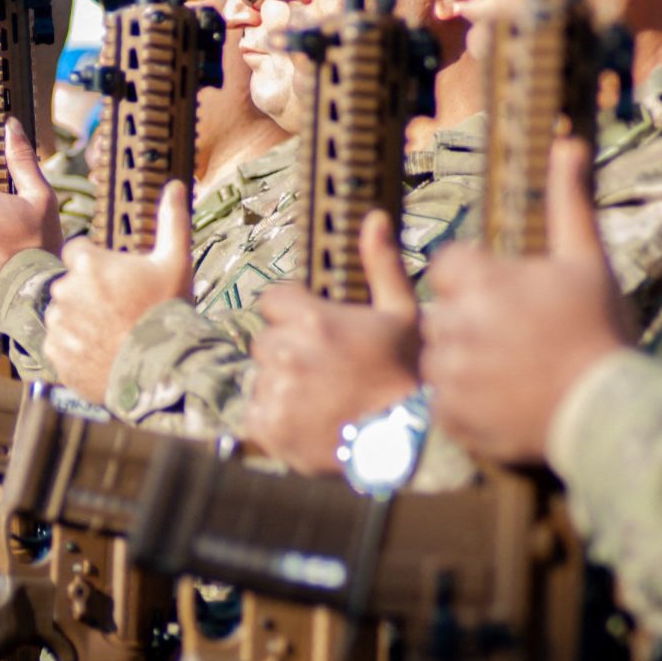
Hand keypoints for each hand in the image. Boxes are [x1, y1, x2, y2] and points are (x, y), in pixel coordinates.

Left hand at [42, 181, 192, 403]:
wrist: (163, 369)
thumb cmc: (169, 311)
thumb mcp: (176, 260)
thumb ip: (171, 219)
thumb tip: (175, 185)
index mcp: (89, 264)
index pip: (76, 251)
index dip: (95, 262)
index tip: (113, 276)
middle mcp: (66, 291)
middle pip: (68, 283)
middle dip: (86, 291)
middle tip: (116, 307)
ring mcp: (59, 324)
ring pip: (61, 313)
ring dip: (78, 318)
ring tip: (110, 331)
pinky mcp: (56, 354)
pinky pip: (57, 343)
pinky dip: (73, 347)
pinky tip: (99, 350)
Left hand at [241, 214, 422, 471]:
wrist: (405, 442)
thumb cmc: (406, 373)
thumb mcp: (403, 314)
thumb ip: (381, 264)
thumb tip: (374, 218)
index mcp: (313, 320)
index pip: (272, 301)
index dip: (292, 314)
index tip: (317, 331)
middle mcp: (288, 353)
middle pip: (266, 340)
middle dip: (287, 351)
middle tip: (324, 370)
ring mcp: (275, 391)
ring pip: (260, 376)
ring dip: (281, 384)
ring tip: (320, 398)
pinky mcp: (267, 425)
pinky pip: (255, 410)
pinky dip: (274, 416)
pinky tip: (307, 419)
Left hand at [422, 138, 630, 465]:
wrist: (608, 412)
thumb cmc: (601, 330)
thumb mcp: (587, 260)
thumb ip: (568, 201)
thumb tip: (568, 142)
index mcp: (481, 283)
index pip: (447, 267)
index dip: (476, 281)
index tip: (510, 299)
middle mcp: (456, 325)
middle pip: (442, 313)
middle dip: (469, 321)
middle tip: (517, 342)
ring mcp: (450, 374)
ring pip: (437, 357)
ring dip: (463, 362)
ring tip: (510, 372)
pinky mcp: (449, 415)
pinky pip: (440, 401)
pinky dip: (462, 401)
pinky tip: (501, 400)